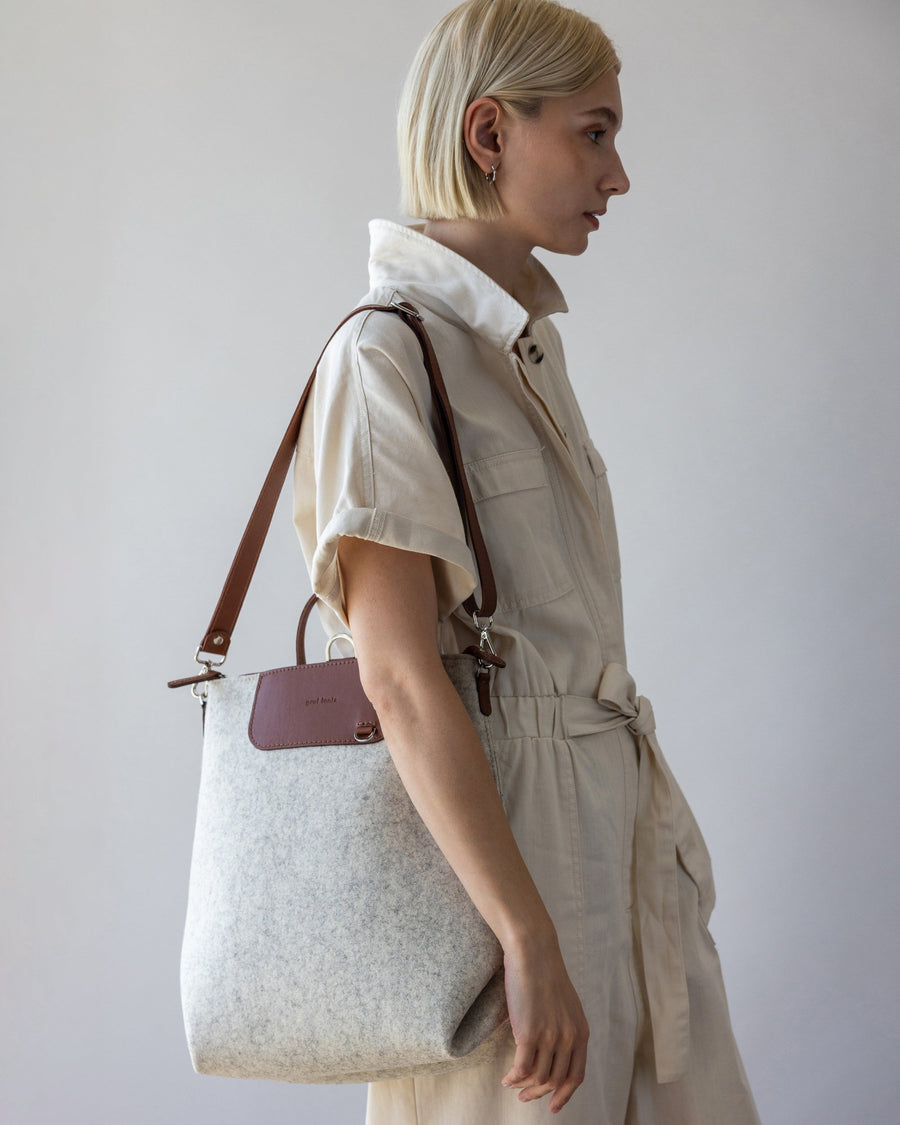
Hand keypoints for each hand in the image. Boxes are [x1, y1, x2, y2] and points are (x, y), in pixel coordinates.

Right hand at [500, 934, 589, 1113]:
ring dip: (523, 1086)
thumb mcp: (565, 1005)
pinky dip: (513, 1078)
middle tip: (525, 1097)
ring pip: (537, 1077)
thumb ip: (564, 1029)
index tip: (553, 1106)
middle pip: (555, 1080)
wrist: (533, 952)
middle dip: (539, 1094)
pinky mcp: (529, 1033)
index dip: (564, 1095)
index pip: (576, 1076)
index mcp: (581, 1032)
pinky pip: (522, 1069)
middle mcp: (569, 1038)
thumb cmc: (544, 974)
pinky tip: (506, 1078)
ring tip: (511, 1084)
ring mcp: (550, 1036)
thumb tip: (552, 1054)